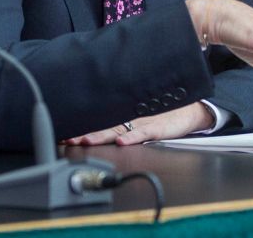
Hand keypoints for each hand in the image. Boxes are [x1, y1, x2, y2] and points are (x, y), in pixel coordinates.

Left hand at [62, 103, 211, 146]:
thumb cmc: (163, 115)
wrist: (190, 110)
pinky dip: (132, 137)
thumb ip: (120, 125)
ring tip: (85, 141)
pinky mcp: (157, 127)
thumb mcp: (138, 119)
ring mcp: (143, 122)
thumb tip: (99, 134)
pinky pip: (143, 133)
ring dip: (101, 136)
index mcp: (123, 117)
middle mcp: (129, 119)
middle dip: (84, 133)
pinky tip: (121, 141)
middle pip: (103, 126)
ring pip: (118, 129)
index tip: (62, 134)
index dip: (80, 128)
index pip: (98, 122)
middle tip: (66, 139)